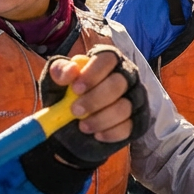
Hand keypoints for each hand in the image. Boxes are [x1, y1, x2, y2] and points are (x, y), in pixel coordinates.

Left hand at [38, 46, 150, 168]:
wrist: (71, 130)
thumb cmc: (65, 99)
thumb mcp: (55, 84)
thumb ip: (59, 72)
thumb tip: (71, 70)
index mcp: (107, 61)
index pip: (108, 58)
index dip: (93, 73)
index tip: (76, 89)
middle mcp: (126, 76)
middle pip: (118, 83)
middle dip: (95, 99)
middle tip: (75, 111)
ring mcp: (135, 98)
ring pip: (124, 107)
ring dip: (100, 119)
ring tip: (82, 126)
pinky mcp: (138, 120)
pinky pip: (129, 127)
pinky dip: (110, 133)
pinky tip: (97, 135)